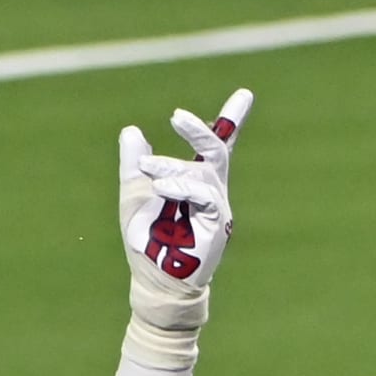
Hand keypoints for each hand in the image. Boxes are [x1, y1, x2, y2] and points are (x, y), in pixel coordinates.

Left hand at [119, 89, 251, 335]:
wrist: (154, 280)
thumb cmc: (147, 242)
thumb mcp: (134, 196)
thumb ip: (133, 166)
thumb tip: (131, 130)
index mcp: (195, 182)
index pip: (216, 146)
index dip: (231, 121)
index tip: (245, 94)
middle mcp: (211, 191)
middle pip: (216, 151)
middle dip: (200, 131)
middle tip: (176, 116)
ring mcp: (217, 208)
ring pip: (202, 173)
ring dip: (172, 168)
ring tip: (147, 168)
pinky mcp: (216, 225)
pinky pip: (205, 197)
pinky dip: (183, 188)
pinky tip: (162, 188)